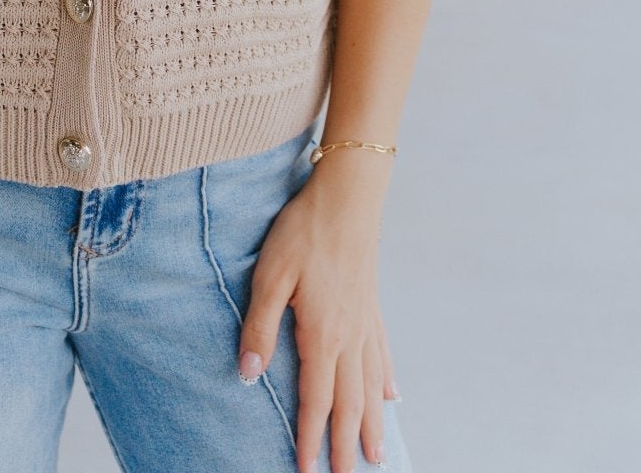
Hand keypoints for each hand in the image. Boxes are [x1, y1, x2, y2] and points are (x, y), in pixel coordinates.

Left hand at [237, 159, 396, 472]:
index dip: (309, 438)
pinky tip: (391, 396)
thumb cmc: (304, 230)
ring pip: (371, 386)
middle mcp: (350, 336)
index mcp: (322, 334)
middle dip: (345, 446)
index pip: (315, 399)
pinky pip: (382, 353)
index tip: (305, 470)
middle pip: (349, 403)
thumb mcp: (269, 275)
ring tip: (378, 456)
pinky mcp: (372, 304)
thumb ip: (259, 327)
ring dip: (372, 424)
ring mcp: (366, 322)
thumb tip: (249, 376)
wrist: (348, 195)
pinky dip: (386, 380)